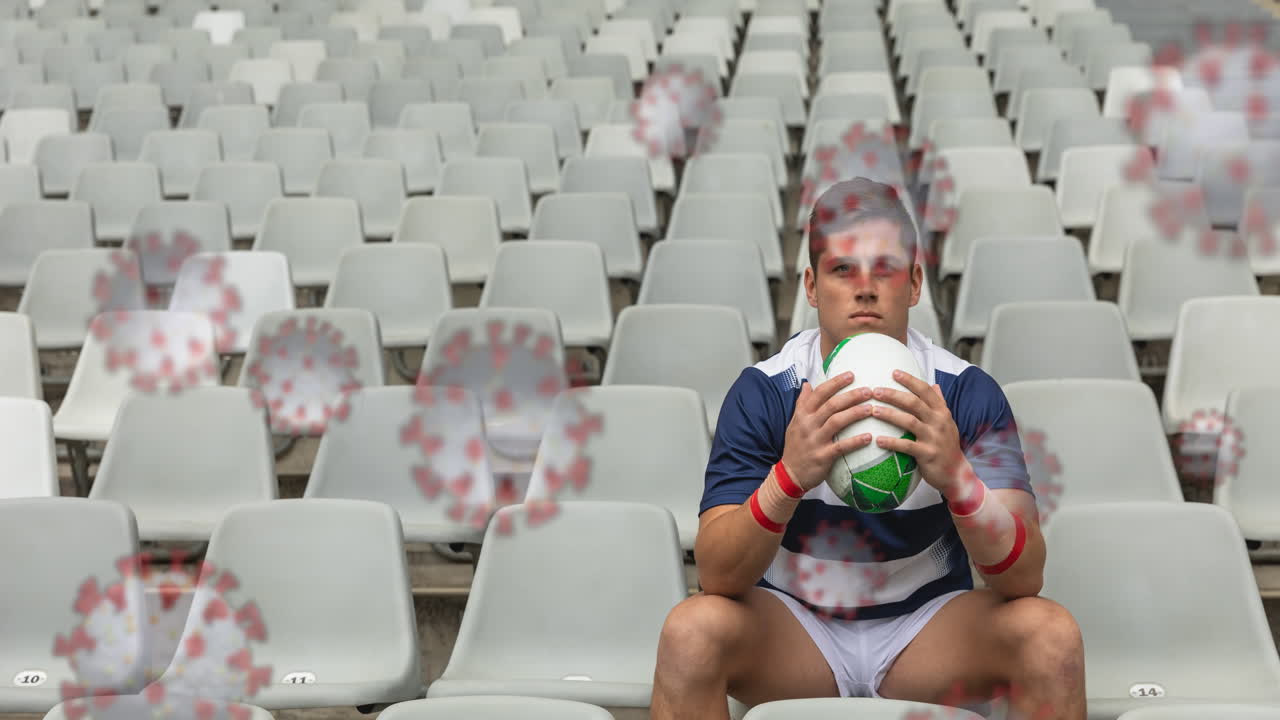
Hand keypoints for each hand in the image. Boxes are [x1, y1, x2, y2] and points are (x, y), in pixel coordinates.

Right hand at [781, 372, 875, 490]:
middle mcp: (808, 424)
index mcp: (803, 414)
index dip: (835, 383)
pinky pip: (841, 447)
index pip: (819, 393)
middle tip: (868, 390)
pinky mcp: (822, 456)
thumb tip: (807, 384)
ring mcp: (815, 441)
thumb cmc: (796, 446)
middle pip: (831, 405)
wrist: (789, 474)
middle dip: (851, 396)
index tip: (851, 374)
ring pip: (836, 422)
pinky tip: (868, 437)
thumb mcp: (795, 422)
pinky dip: (855, 441)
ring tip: (871, 409)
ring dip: (855, 413)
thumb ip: (802, 403)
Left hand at [868, 370, 967, 493]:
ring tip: (873, 411)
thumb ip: (939, 403)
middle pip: (914, 403)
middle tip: (875, 391)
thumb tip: (935, 384)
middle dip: (894, 395)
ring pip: (909, 421)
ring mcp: (934, 438)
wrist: (956, 473)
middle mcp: (939, 422)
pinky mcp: (928, 454)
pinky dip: (892, 443)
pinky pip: (907, 446)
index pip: (926, 391)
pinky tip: (878, 440)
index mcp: (942, 412)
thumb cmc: (947, 445)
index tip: (894, 372)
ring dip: (889, 415)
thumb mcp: (947, 422)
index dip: (910, 380)